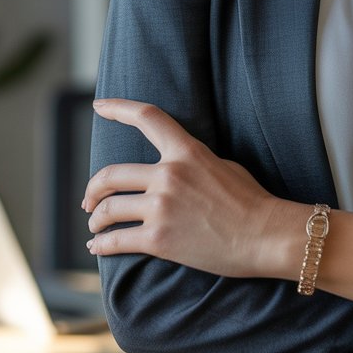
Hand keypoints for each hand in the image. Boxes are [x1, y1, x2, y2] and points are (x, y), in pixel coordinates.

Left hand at [83, 99, 288, 276]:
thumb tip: (174, 165)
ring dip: (96, 219)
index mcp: (186, 151)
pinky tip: (97, 247)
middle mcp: (169, 174)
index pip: (147, 118)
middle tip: (88, 199)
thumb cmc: (250, 199)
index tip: (99, 105)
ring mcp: (162, 206)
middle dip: (93, 188)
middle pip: (111, 174)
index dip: (118, 108)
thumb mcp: (223, 165)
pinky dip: (100, 244)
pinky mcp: (159, 239)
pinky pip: (116, 240)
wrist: (264, 235)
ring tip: (95, 225)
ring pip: (108, 209)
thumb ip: (192, 161)